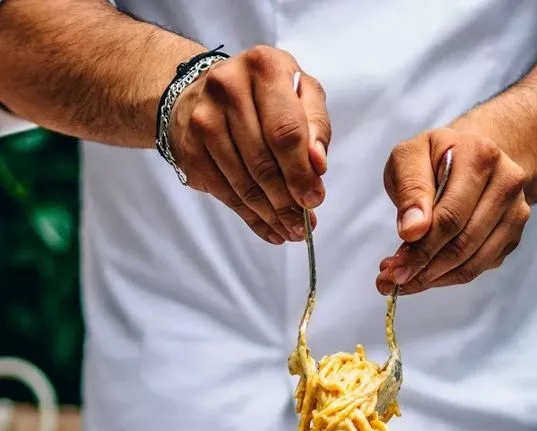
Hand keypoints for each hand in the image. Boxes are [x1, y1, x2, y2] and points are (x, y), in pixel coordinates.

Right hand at [170, 46, 329, 243]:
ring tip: (290, 230)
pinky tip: (269, 229)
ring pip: (244, 183)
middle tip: (304, 224)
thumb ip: (315, 125)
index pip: (286, 131)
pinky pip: (226, 194)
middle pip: (263, 162)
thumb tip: (317, 165)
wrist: (203, 91)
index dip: (301, 172)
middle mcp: (228, 88)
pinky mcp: (191, 150)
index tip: (314, 199)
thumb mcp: (300, 93)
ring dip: (271, 214)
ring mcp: (204, 120)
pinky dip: (251, 218)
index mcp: (264, 67)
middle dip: (287, 201)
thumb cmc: (263, 95)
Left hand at [376, 127, 529, 294]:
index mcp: (480, 156)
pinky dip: (447, 278)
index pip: (450, 217)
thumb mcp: (410, 158)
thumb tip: (412, 231)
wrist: (470, 156)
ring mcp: (515, 212)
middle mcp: (506, 183)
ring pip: (472, 263)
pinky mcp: (512, 235)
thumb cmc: (434, 158)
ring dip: (434, 279)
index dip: (420, 248)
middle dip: (423, 268)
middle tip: (392, 280)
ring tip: (404, 280)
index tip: (392, 267)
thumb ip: (410, 190)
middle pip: (463, 244)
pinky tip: (425, 274)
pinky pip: (478, 268)